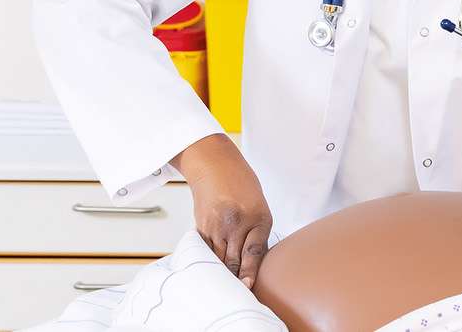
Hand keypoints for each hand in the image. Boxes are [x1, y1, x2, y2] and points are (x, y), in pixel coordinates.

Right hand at [173, 133, 271, 294]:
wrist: (215, 166)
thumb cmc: (242, 187)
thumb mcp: (260, 207)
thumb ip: (257, 234)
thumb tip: (254, 263)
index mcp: (258, 217)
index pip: (254, 251)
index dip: (250, 272)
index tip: (247, 287)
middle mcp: (237, 222)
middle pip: (234, 259)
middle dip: (235, 279)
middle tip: (237, 296)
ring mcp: (217, 225)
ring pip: (218, 258)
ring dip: (221, 274)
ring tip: (224, 290)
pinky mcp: (202, 227)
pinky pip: (206, 251)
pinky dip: (209, 263)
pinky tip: (210, 273)